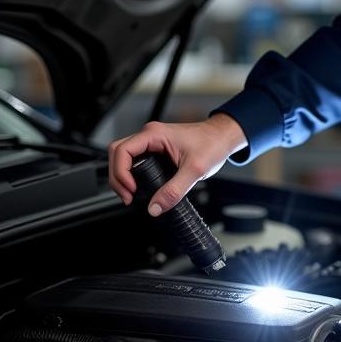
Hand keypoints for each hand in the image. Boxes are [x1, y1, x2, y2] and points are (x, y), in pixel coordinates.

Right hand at [107, 113, 247, 215]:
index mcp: (155, 134)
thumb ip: (175, 191)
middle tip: (127, 196)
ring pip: (123, 157)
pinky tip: (138, 187)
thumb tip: (155, 207)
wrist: (223, 138)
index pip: (122, 150)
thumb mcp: (195, 170)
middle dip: (118, 177)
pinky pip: (135, 160)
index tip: (131, 189)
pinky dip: (132, 174)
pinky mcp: (156, 149)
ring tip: (130, 194)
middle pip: (117, 153)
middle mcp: (150, 135)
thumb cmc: (212, 144)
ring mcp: (152, 142)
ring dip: (122, 176)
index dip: (121, 172)